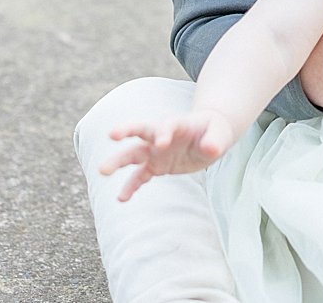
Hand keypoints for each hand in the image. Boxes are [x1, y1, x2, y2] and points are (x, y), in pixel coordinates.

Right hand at [99, 110, 234, 201]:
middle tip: (112, 135)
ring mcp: (155, 150)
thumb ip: (215, 140)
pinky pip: (139, 176)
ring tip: (102, 171)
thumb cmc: (214, 130)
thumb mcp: (220, 133)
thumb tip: (211, 149)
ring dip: (118, 161)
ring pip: (133, 154)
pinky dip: (131, 187)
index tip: (162, 143)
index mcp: (176, 123)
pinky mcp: (155, 165)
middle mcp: (160, 135)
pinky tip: (121, 199)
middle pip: (140, 130)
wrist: (208, 136)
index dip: (164, 133)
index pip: (167, 125)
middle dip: (126, 131)